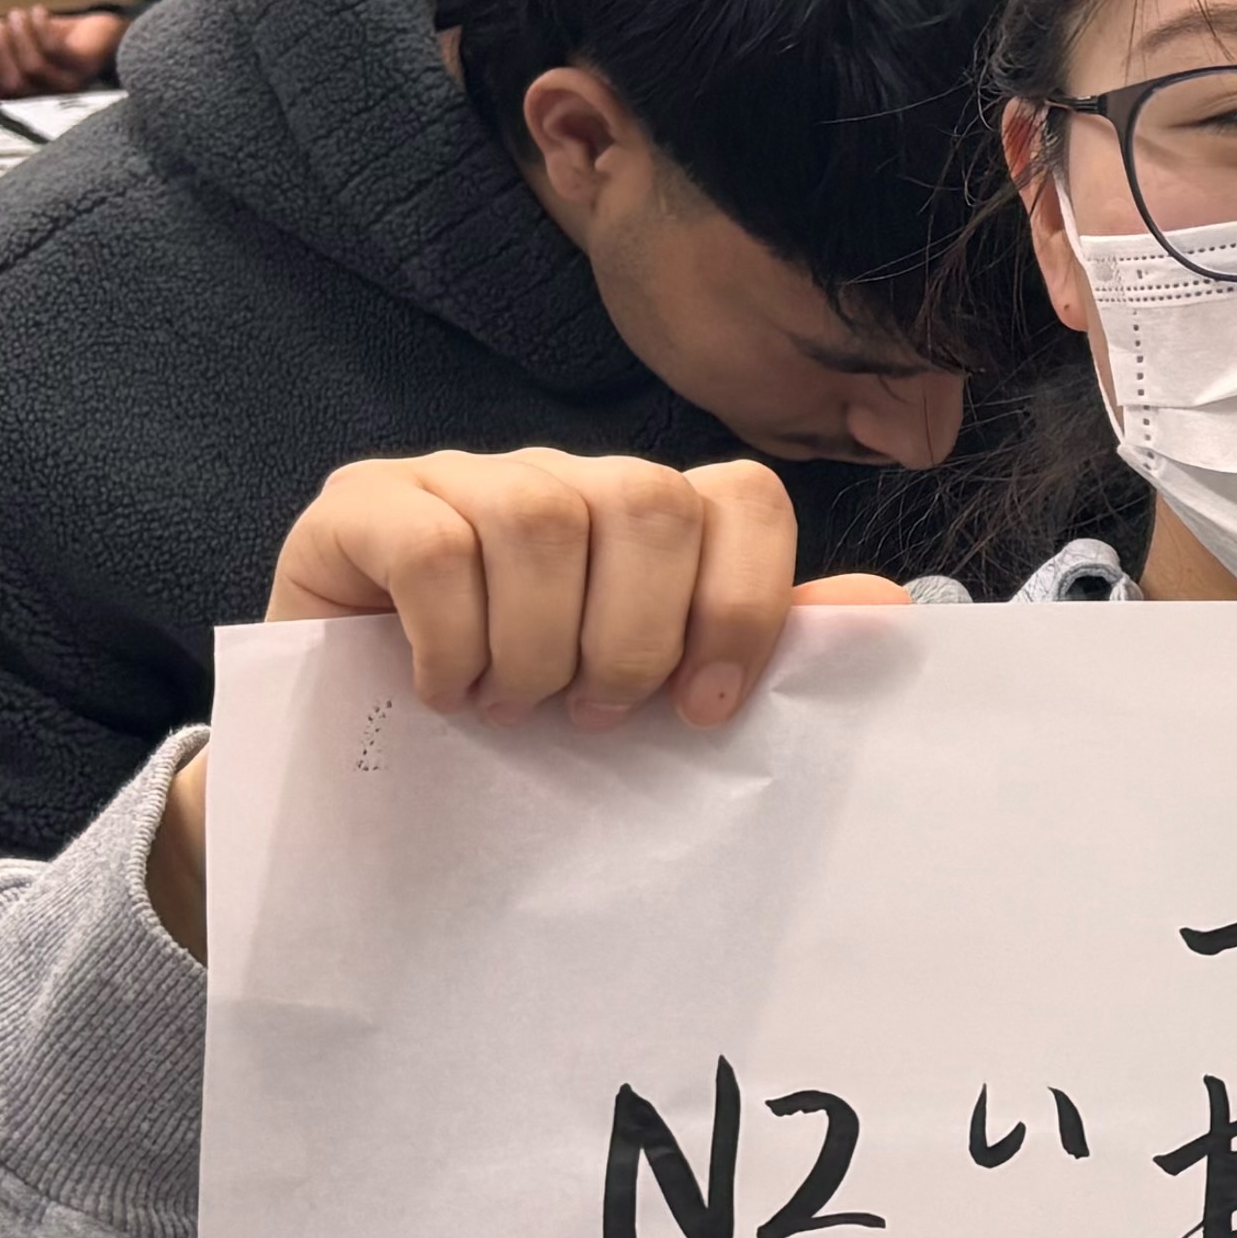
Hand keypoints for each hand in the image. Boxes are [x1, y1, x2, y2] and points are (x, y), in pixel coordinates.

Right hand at [0, 4, 122, 100]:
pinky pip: (53, 50)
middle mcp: (47, 97)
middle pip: (12, 84)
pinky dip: (40, 27)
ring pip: (32, 66)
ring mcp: (67, 84)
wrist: (110, 36)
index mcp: (28, 95)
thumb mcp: (25, 44)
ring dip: (19, 35)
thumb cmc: (66, 41)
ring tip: (18, 14)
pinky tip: (39, 12)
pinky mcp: (84, 67)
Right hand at [149, 459, 908, 945]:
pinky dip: (451, 637)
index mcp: (643, 517)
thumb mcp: (641, 694)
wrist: (348, 762)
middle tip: (589, 715)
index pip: (742, 496)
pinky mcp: (360, 506)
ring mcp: (455, 477)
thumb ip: (754, 643)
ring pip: (538, 513)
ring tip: (510, 708)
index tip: (704, 710)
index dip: (743, 602)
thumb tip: (888, 609)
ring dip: (535, 643)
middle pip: (645, 498)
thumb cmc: (514, 725)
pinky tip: (443, 692)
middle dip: (633, 635)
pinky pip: (432, 541)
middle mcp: (558, 475)